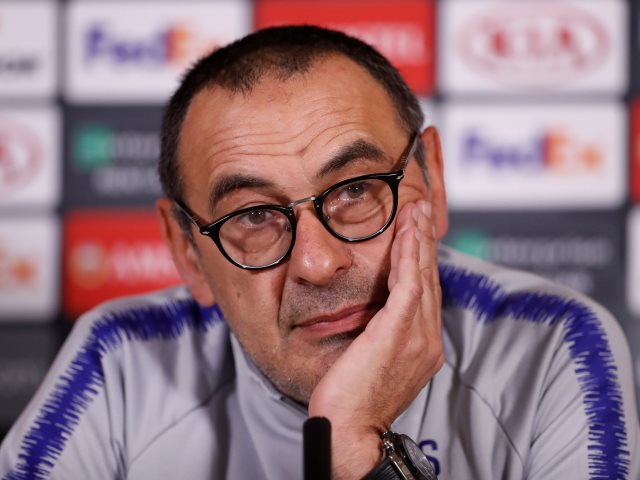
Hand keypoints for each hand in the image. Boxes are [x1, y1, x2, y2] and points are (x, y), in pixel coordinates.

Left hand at [308, 200, 443, 478]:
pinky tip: (406, 232)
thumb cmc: (353, 401)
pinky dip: (409, 255)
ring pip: (421, 275)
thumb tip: (373, 316)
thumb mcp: (373, 362)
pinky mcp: (399, 331)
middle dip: (425, 241)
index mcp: (423, 346)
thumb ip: (382, 336)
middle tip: (421, 209)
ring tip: (416, 211)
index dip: (422, 261)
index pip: (424, 293)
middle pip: (429, 278)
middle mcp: (427, 339)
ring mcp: (418, 336)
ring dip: (418, 239)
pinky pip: (408, 283)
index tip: (416, 233)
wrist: (350, 431)